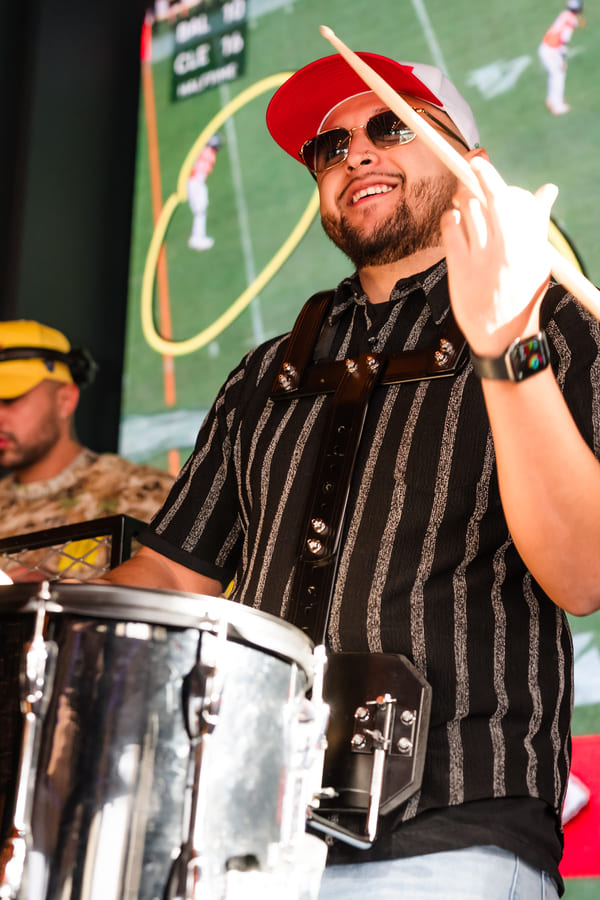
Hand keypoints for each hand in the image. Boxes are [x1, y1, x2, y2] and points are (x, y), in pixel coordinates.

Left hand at [441, 156, 557, 355]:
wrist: (503, 334)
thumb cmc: (523, 293)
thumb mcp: (538, 259)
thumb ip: (538, 222)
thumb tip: (547, 189)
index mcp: (525, 243)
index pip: (504, 199)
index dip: (486, 176)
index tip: (477, 162)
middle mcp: (502, 249)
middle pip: (481, 201)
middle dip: (470, 182)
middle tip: (468, 175)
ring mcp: (479, 259)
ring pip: (465, 213)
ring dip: (462, 201)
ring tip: (464, 202)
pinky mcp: (459, 269)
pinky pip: (449, 231)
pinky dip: (450, 219)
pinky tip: (455, 221)